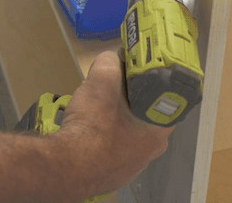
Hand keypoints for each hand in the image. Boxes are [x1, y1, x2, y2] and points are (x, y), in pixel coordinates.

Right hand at [55, 50, 173, 199]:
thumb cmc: (92, 127)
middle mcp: (152, 149)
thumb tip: (112, 58)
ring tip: (98, 109)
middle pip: (145, 113)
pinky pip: (115, 148)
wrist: (68, 167)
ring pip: (129, 132)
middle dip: (130, 99)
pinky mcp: (116, 173)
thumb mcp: (101, 80)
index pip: (163, 97)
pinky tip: (92, 130)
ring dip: (117, 119)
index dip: (149, 81)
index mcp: (159, 128)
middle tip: (112, 88)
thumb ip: (110, 62)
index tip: (134, 73)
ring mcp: (134, 164)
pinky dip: (106, 137)